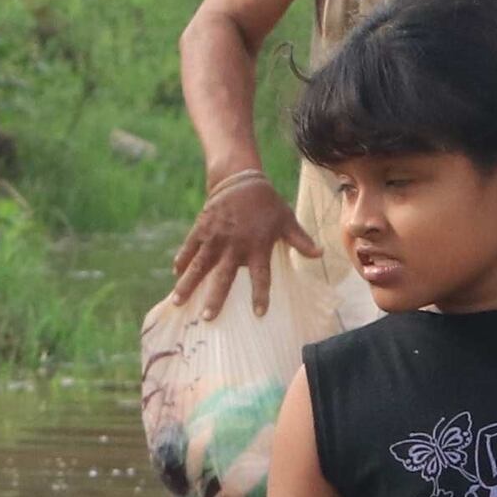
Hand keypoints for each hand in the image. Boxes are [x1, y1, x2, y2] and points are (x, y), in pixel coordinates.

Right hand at [166, 171, 316, 319]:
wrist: (241, 179)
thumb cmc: (267, 203)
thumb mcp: (286, 220)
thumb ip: (300, 240)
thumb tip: (320, 254)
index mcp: (257, 246)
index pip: (261, 276)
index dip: (260, 294)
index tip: (258, 313)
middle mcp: (234, 245)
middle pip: (224, 276)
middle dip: (215, 297)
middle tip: (207, 317)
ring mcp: (215, 237)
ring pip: (200, 264)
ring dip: (189, 283)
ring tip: (177, 300)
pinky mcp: (201, 228)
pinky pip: (189, 246)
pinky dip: (182, 259)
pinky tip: (175, 273)